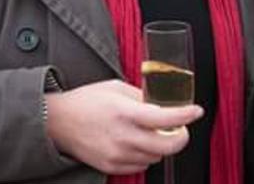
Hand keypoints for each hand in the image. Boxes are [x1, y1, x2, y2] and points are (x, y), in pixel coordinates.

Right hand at [45, 79, 202, 173]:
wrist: (57, 122)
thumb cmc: (86, 101)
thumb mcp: (116, 87)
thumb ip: (141, 96)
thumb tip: (163, 102)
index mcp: (125, 112)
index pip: (165, 119)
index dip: (186, 115)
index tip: (196, 111)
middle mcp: (123, 136)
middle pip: (167, 146)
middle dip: (181, 136)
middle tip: (181, 127)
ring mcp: (117, 154)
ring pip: (156, 157)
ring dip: (162, 146)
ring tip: (154, 132)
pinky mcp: (111, 166)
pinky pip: (141, 165)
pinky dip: (146, 155)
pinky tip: (138, 142)